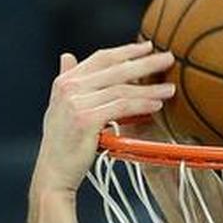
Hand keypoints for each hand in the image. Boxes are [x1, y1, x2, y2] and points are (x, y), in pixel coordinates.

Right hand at [32, 42, 174, 196]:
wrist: (53, 175)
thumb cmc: (61, 148)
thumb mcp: (59, 109)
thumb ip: (67, 83)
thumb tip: (67, 56)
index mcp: (65, 82)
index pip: (101, 58)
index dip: (126, 51)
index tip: (147, 47)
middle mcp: (69, 88)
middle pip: (115, 69)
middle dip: (145, 63)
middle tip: (168, 58)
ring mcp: (77, 103)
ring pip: (121, 89)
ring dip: (149, 89)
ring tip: (169, 89)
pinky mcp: (87, 120)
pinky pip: (121, 107)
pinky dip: (141, 105)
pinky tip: (157, 106)